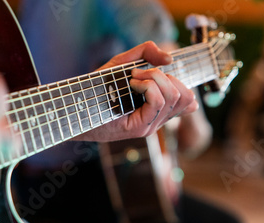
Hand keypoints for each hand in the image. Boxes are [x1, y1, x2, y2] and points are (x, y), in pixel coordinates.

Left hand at [76, 41, 198, 141]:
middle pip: (185, 96)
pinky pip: (158, 102)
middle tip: (139, 74)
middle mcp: (156, 120)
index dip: (183, 84)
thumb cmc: (96, 87)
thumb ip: (146, 53)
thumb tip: (170, 58)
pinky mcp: (140, 128)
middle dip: (166, 76)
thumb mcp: (123, 63)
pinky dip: (147, 85)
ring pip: (173, 96)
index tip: (161, 73)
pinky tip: (131, 84)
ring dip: (154, 78)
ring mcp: (150, 126)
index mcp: (156, 110)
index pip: (188, 102)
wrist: (75, 106)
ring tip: (133, 78)